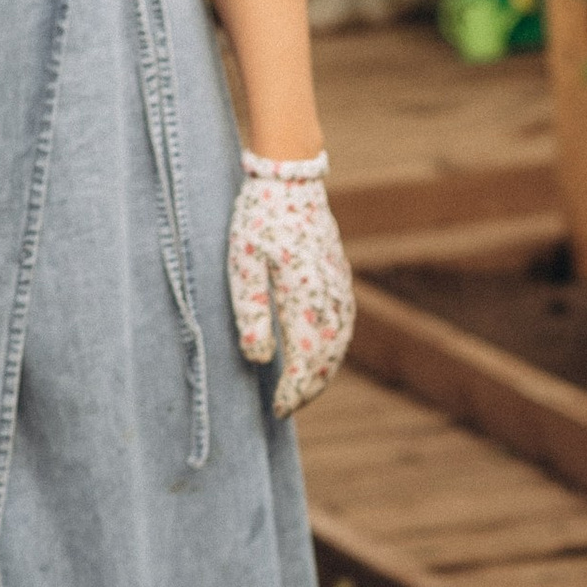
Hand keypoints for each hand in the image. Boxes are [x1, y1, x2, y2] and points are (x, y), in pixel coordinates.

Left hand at [227, 150, 354, 418]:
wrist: (290, 176)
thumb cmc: (257, 218)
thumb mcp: (242, 263)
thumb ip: (251, 311)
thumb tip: (260, 359)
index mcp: (304, 296)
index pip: (305, 359)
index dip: (292, 390)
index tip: (276, 410)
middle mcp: (329, 294)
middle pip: (328, 356)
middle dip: (309, 388)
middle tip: (287, 408)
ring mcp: (338, 283)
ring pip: (340, 341)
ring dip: (324, 370)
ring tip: (304, 390)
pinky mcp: (339, 274)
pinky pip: (344, 322)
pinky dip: (336, 347)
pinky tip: (324, 354)